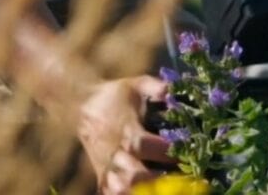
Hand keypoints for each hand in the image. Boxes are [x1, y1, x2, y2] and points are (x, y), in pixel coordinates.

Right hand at [77, 74, 175, 194]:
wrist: (83, 105)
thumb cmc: (116, 95)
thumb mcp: (137, 84)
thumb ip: (156, 87)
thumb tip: (173, 89)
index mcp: (126, 130)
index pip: (143, 144)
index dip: (164, 151)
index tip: (184, 150)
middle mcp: (116, 152)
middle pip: (132, 175)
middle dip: (154, 180)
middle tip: (176, 179)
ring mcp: (107, 167)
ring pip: (121, 188)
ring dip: (140, 191)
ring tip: (160, 188)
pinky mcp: (102, 176)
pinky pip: (110, 193)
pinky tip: (142, 192)